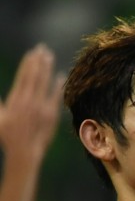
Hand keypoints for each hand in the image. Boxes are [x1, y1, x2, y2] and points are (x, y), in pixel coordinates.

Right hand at [0, 44, 63, 167]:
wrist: (24, 152)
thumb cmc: (7, 135)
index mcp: (16, 99)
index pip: (23, 76)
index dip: (29, 63)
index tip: (32, 53)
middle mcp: (29, 101)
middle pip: (35, 76)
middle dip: (39, 61)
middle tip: (42, 48)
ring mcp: (41, 108)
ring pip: (45, 83)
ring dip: (48, 68)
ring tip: (50, 56)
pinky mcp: (51, 115)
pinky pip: (55, 97)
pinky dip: (58, 85)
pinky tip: (60, 76)